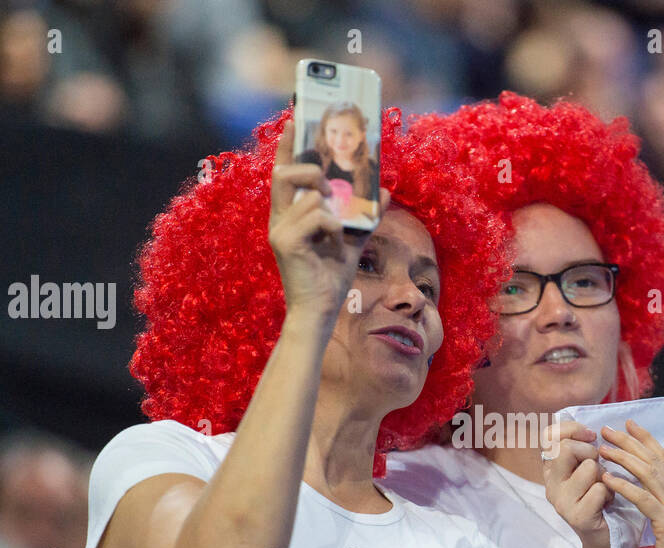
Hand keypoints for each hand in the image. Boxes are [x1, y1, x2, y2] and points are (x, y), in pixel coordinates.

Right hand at [268, 119, 390, 327]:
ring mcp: (279, 230)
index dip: (288, 146)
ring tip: (337, 237)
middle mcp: (279, 219)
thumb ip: (365, 215)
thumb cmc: (330, 280)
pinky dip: (335, 230)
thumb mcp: (352, 241)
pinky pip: (319, 217)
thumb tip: (384, 190)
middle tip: (331, 186)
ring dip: (335, 215)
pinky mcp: (285, 242)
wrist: (320, 312)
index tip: (294, 120)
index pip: (284, 173)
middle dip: (311, 171)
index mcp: (290, 216)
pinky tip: (333, 248)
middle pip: (286, 173)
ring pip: (313, 197)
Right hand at [541, 421, 610, 547]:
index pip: (549, 436)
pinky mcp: (577, 516)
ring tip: (604, 489)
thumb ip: (584, 449)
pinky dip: (610, 493)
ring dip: (604, 475)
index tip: (591, 435)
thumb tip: (593, 430)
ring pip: (587, 467)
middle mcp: (550, 484)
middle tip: (599, 466)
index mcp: (551, 470)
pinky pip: (599, 489)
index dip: (571, 429)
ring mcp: (561, 502)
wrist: (605, 541)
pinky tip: (607, 504)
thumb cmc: (601, 500)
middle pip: (565, 448)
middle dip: (590, 451)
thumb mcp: (589, 470)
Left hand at [596, 420, 663, 547]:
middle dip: (631, 441)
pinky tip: (607, 478)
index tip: (629, 424)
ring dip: (624, 458)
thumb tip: (649, 496)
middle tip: (608, 428)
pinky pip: (643, 499)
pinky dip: (624, 485)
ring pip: (649, 474)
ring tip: (602, 448)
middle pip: (655, 460)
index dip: (646, 440)